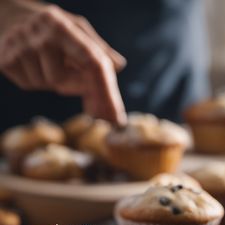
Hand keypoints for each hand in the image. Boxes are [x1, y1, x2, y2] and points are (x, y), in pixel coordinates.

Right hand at [0, 0, 126, 124]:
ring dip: (53, 80)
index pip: (92, 63)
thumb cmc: (51, 26)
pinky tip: (31, 62)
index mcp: (62, 25)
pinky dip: (36, 79)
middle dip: (75, 84)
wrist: (4, 13)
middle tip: (72, 70)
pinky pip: (30, 85)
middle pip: (67, 82)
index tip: (116, 118)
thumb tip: (120, 66)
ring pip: (48, 85)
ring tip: (45, 59)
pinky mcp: (5, 60)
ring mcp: (19, 47)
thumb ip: (98, 48)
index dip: (107, 92)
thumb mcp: (76, 27)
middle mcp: (39, 35)